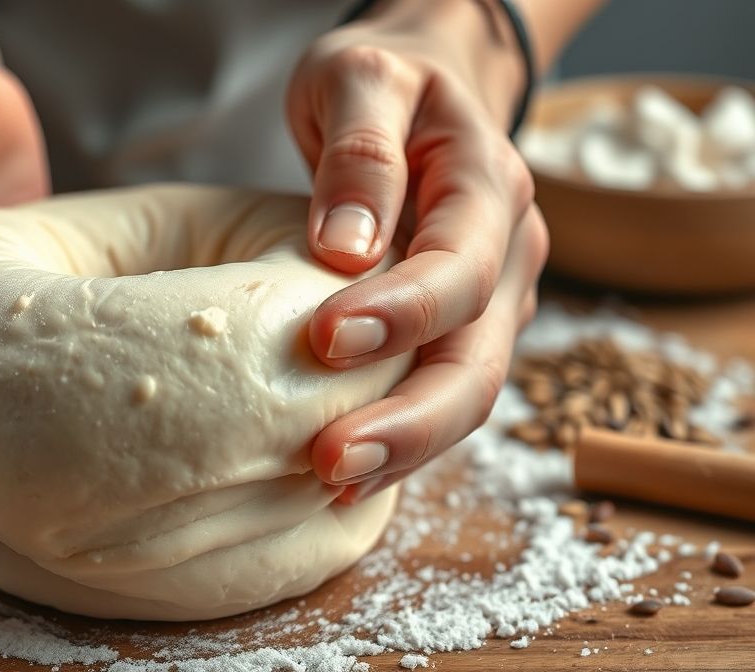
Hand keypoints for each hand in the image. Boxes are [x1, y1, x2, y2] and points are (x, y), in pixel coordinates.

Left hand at [287, 4, 547, 497]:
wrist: (424, 83)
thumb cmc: (384, 80)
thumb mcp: (359, 78)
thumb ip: (361, 152)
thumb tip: (344, 249)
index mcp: (485, 186)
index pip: (457, 264)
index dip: (401, 312)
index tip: (323, 341)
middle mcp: (505, 252)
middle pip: (477, 359)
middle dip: (410, 421)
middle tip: (330, 461)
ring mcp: (492, 298)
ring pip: (466, 392)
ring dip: (405, 448)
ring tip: (331, 483)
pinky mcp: (463, 328)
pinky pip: (438, 392)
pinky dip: (400, 437)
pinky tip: (345, 473)